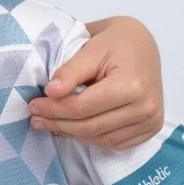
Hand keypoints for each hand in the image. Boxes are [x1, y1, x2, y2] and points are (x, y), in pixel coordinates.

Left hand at [28, 17, 162, 149]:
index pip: (83, 107)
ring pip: (102, 139)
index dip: (54, 109)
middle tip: (36, 119)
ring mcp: (150, 121)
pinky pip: (115, 143)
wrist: (144, 44)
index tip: (33, 105)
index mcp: (132, 85)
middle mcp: (145, 107)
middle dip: (58, 124)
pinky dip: (91, 138)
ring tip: (50, 125)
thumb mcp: (92, 48)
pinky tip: (73, 129)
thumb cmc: (117, 41)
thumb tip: (50, 92)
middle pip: (91, 126)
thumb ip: (71, 71)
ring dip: (72, 134)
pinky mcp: (150, 129)